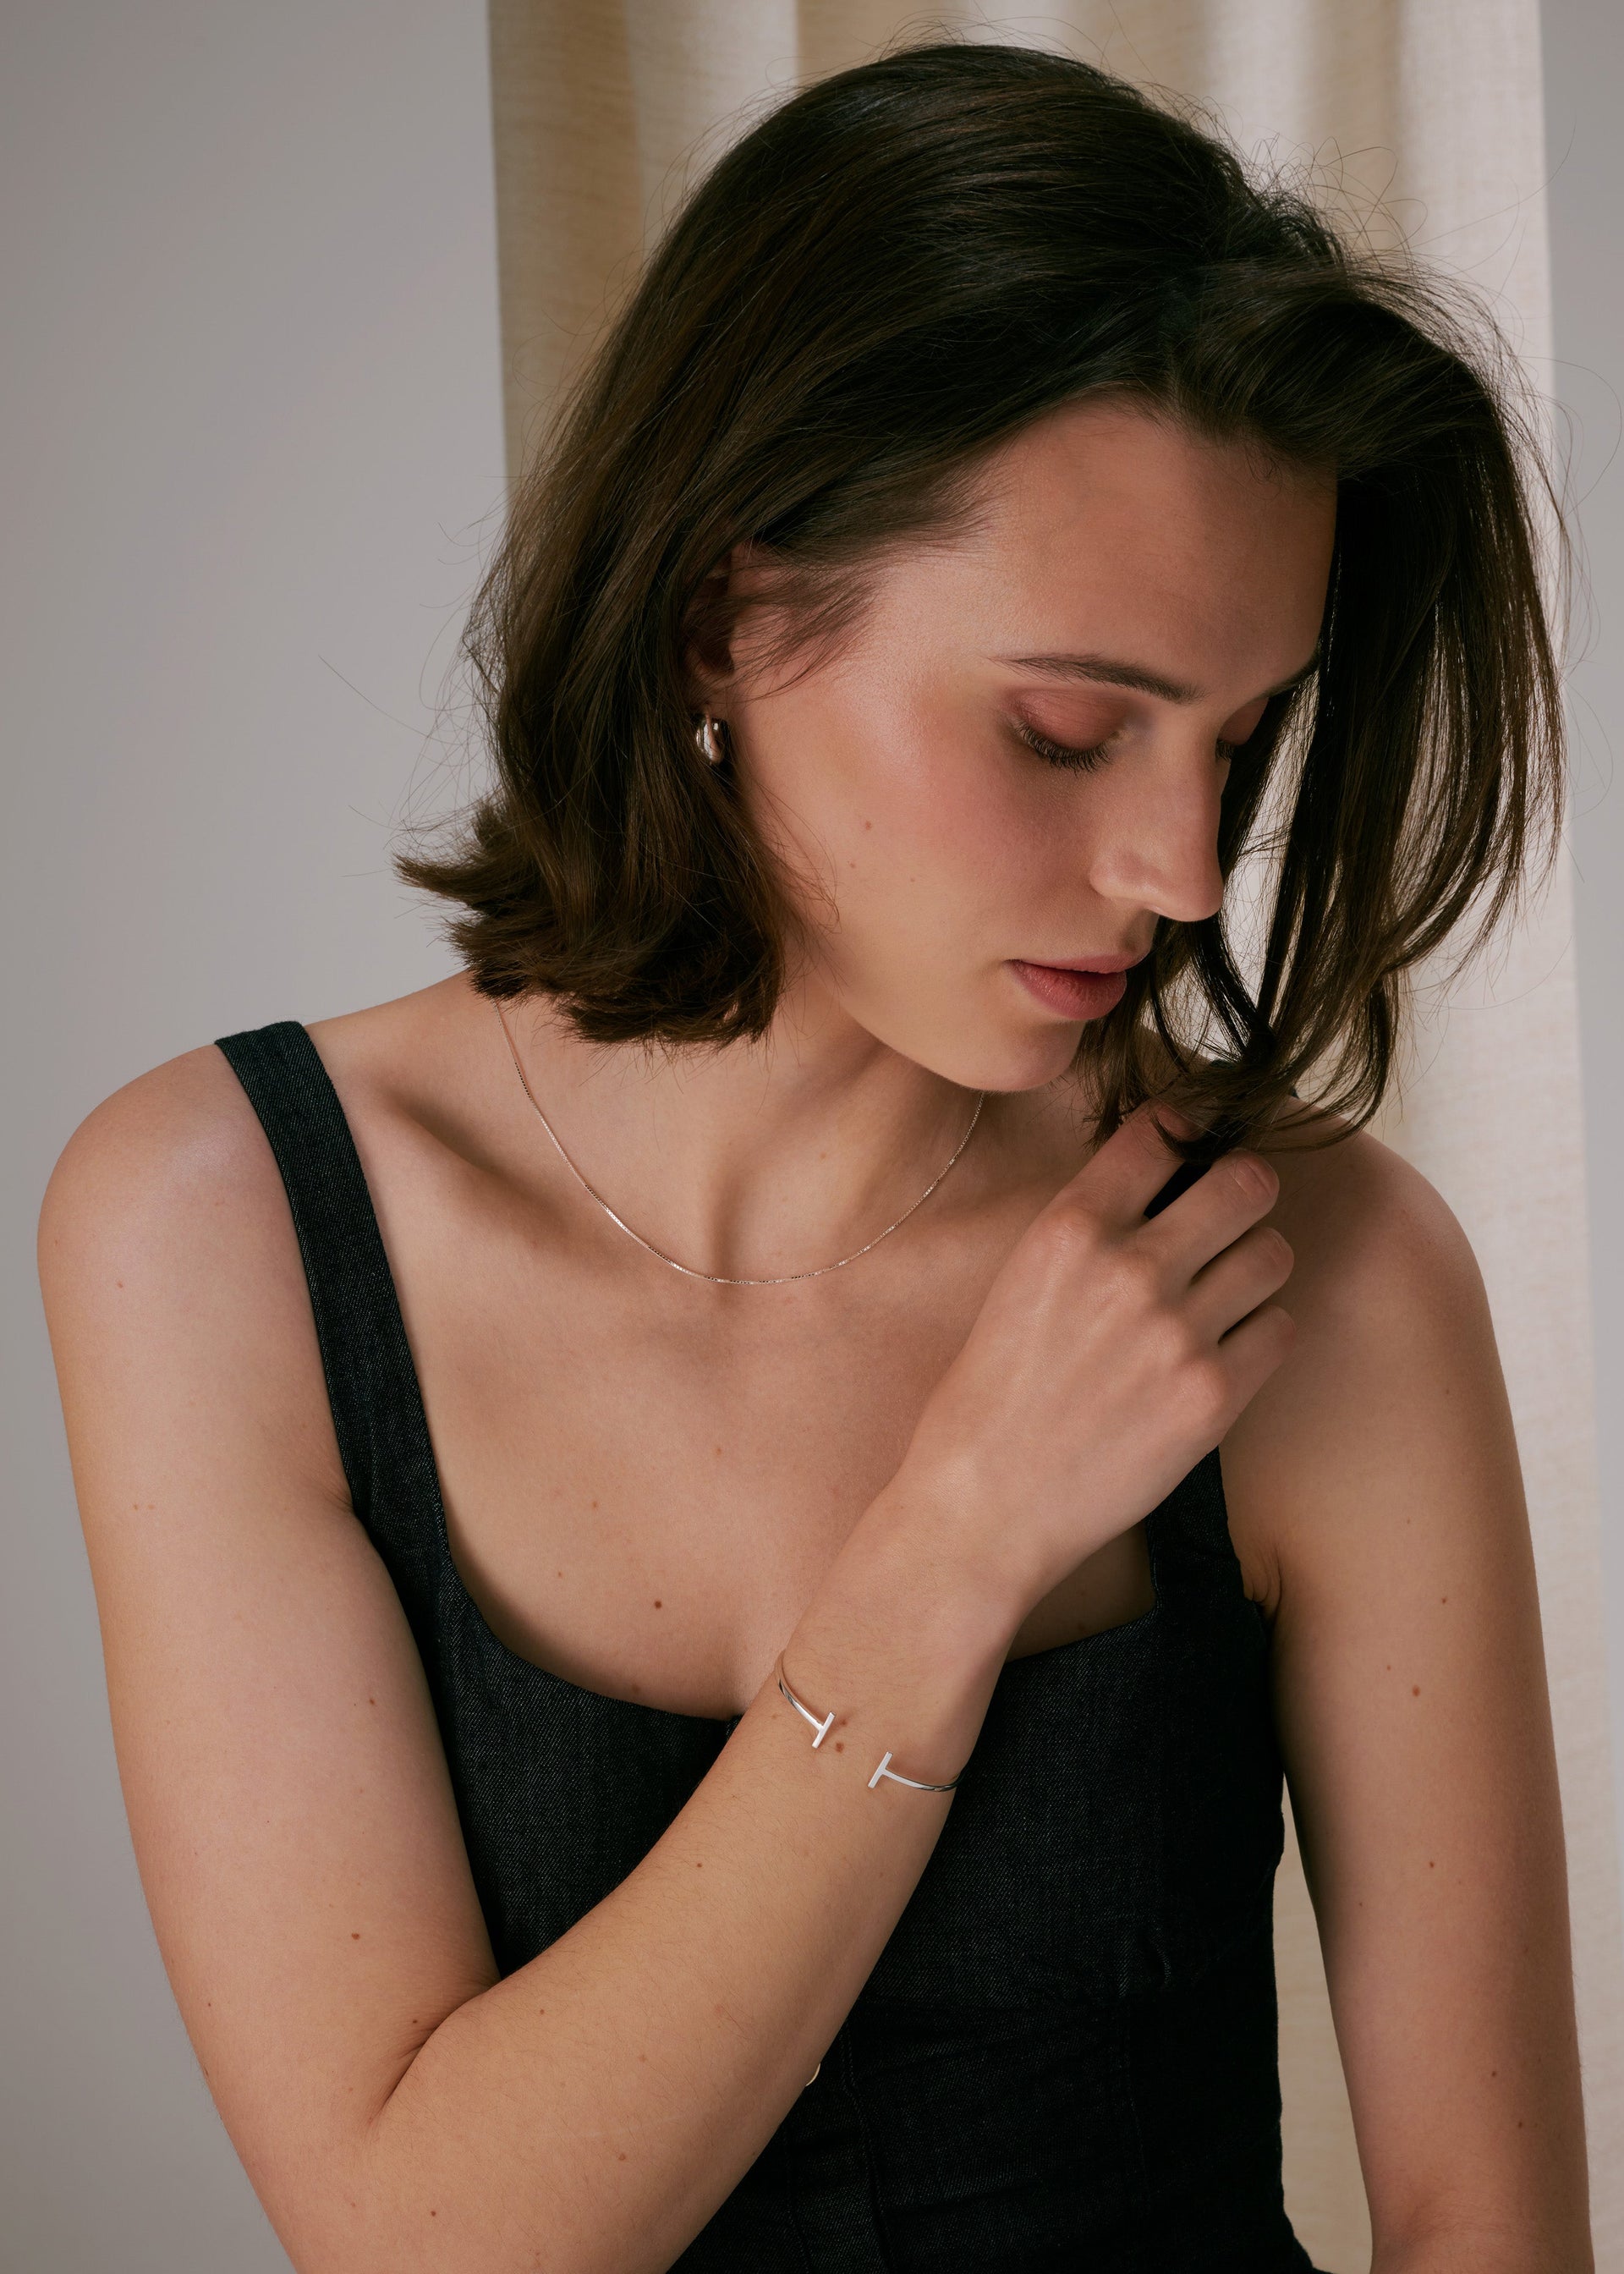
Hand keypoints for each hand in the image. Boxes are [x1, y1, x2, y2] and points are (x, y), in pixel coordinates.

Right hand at [889, 1099, 1293, 1618]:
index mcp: (1070, 1227)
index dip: (1187, 1136)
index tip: (1191, 1155)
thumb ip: (1094, 1224)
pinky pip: (1279, 1330)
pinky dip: (1260, 1335)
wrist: (987, 1503)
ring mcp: (1177, 1333)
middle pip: (1247, 1183)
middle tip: (1232, 1217)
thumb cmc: (995, 1392)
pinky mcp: (1212, 1397)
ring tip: (1225, 1292)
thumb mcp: (1023, 1277)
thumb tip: (1170, 1173)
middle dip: (1246, 1193)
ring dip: (1257, 1266)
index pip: (1164, 1132)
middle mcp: (1129, 1269)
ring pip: (1274, 1255)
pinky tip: (1221, 1351)